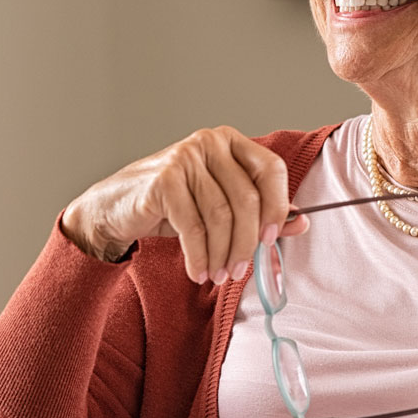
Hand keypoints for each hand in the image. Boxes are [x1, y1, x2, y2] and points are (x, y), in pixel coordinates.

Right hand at [61, 126, 309, 283]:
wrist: (115, 209)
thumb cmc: (173, 206)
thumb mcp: (220, 207)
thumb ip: (262, 212)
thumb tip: (301, 222)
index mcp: (231, 142)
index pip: (272, 169)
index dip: (278, 205)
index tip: (272, 239)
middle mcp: (210, 142)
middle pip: (247, 198)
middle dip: (247, 242)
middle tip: (241, 271)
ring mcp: (185, 157)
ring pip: (221, 216)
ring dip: (223, 254)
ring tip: (219, 275)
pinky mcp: (164, 180)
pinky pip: (194, 227)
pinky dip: (200, 255)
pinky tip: (199, 271)